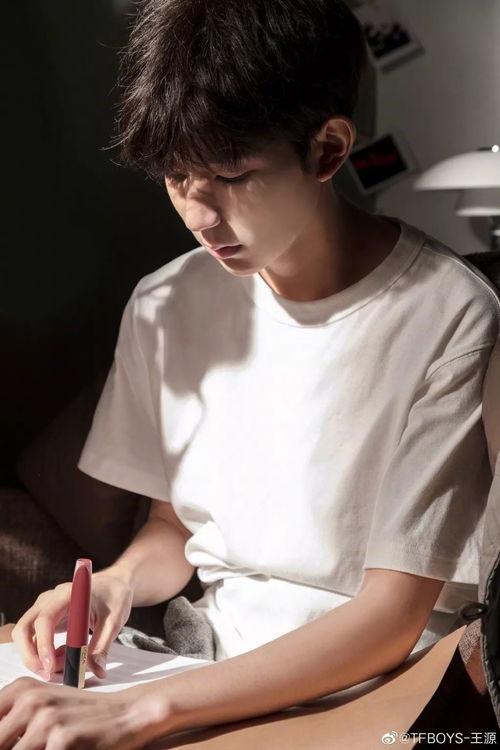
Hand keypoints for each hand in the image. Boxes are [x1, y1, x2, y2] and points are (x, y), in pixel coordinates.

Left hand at [0, 677, 164, 748]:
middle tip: (36, 745)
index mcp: (21, 689)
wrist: (125, 714)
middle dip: (9, 747)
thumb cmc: (83, 714)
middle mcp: (30, 700)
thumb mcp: (45, 705)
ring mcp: (46, 721)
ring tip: (48, 747)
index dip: (0, 738)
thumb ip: (14, 720)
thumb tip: (1, 738)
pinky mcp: (62, 741)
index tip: (10, 740)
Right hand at [11, 571, 133, 680]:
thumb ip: (102, 647)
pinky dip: (43, 654)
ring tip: (61, 670)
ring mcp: (44, 608)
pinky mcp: (45, 618)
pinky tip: (62, 659)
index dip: (43, 644)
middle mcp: (50, 599)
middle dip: (31, 656)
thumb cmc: (114, 597)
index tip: (51, 666)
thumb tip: (97, 672)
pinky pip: (34, 638)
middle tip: (49, 675)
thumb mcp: (114, 621)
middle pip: (24, 628)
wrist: (114, 584)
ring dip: (36, 658)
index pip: (45, 619)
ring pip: (25, 636)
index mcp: (68, 594)